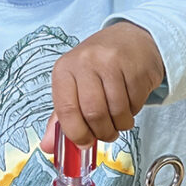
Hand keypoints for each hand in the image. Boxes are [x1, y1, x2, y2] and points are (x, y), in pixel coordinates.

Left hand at [40, 20, 164, 149]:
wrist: (131, 38)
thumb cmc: (99, 65)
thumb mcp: (75, 84)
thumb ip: (62, 116)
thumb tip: (49, 147)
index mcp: (65, 68)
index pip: (66, 110)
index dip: (76, 134)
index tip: (84, 143)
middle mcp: (87, 62)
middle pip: (93, 114)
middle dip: (102, 133)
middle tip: (107, 135)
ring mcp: (113, 63)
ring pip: (117, 111)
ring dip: (121, 125)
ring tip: (120, 120)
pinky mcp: (136, 68)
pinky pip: (136, 104)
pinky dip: (134, 112)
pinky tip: (130, 103)